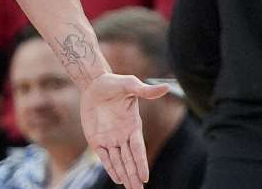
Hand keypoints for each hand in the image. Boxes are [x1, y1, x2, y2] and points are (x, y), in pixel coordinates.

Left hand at [80, 73, 168, 188]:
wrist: (94, 84)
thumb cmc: (114, 83)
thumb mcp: (130, 85)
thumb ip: (146, 90)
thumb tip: (166, 87)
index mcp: (133, 126)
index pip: (138, 149)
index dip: (141, 163)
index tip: (145, 177)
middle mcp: (123, 135)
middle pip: (130, 160)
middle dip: (134, 175)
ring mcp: (110, 138)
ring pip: (119, 161)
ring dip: (124, 175)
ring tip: (130, 188)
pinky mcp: (97, 138)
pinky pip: (105, 157)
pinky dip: (111, 168)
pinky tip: (117, 178)